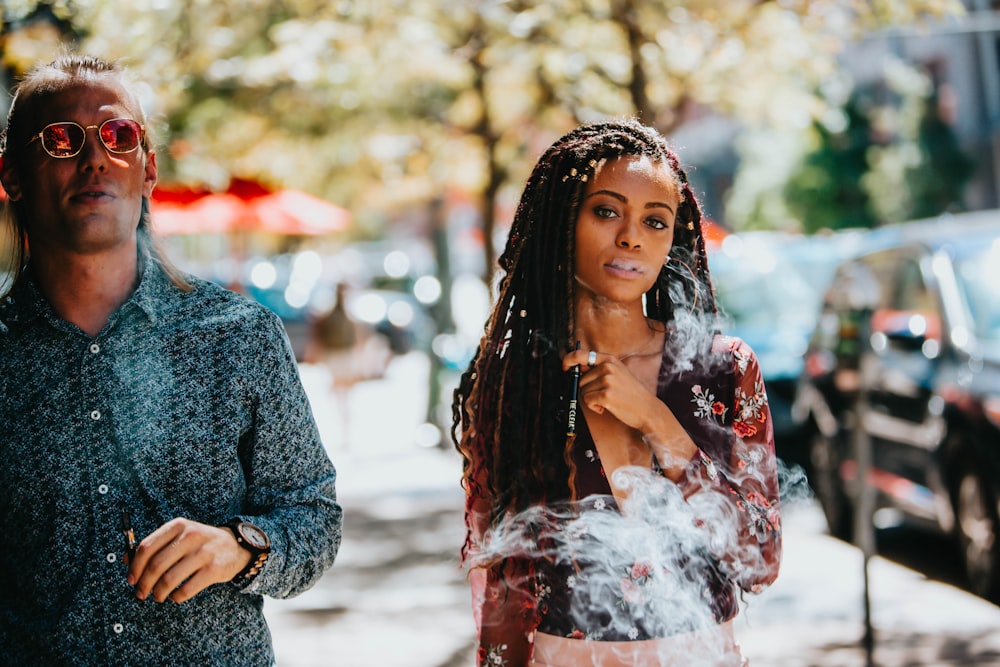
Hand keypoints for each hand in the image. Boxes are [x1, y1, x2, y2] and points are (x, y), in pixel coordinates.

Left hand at [127, 517, 250, 603]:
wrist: (235, 546)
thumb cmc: (199, 543)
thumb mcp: (179, 536)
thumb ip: (155, 546)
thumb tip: (126, 561)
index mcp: (178, 526)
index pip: (146, 547)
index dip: (134, 567)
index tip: (131, 580)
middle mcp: (191, 536)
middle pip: (156, 565)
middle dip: (144, 584)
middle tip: (141, 594)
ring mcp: (204, 552)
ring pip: (169, 580)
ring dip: (158, 593)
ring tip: (158, 596)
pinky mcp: (214, 569)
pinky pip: (186, 589)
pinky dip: (176, 597)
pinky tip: (175, 596)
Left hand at [562, 348, 659, 431]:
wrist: (647, 409)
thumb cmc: (630, 394)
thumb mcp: (618, 373)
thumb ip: (599, 369)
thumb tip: (576, 367)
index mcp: (610, 360)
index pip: (580, 354)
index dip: (568, 360)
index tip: (564, 368)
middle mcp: (608, 367)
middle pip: (580, 379)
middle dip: (588, 390)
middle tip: (604, 395)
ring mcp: (608, 380)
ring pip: (583, 392)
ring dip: (592, 400)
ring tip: (609, 401)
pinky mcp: (606, 395)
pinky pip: (588, 401)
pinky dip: (594, 407)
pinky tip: (606, 408)